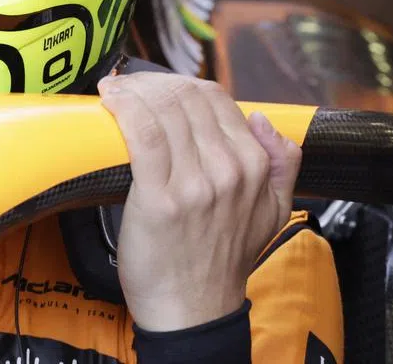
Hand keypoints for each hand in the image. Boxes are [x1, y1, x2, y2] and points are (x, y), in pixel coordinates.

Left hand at [99, 73, 300, 331]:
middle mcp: (229, 169)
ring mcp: (195, 182)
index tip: (155, 86)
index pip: (216, 99)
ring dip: (134, 90)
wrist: (193, 309)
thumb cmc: (219, 259)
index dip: (180, 84)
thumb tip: (262, 120)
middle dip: (153, 83)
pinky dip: (125, 108)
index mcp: (254, 166)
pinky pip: (144, 133)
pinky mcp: (159, 196)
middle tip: (129, 86)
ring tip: (115, 91)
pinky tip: (111, 100)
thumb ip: (281, 164)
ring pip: (164, 109)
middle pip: (187, 98)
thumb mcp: (273, 213)